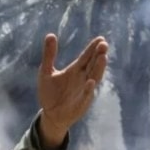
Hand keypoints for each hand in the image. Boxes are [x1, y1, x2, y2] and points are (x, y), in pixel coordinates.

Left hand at [37, 34, 107, 149]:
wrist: (50, 114)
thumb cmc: (50, 93)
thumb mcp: (46, 71)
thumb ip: (49, 54)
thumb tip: (50, 34)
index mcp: (75, 70)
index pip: (87, 57)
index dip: (93, 48)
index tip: (100, 39)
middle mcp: (82, 79)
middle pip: (93, 65)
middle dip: (98, 55)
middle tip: (103, 45)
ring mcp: (83, 91)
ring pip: (94, 78)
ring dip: (99, 69)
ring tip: (103, 58)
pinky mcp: (80, 104)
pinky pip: (86, 96)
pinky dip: (88, 90)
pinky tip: (90, 82)